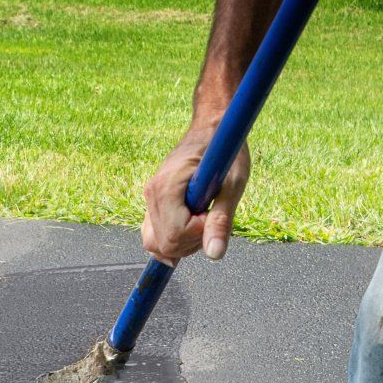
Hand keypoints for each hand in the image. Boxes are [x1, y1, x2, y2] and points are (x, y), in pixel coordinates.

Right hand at [141, 120, 250, 263]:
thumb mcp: (232, 186)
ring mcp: (150, 198)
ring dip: (183, 243)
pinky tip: (192, 226)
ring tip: (202, 219)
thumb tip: (214, 254)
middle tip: (210, 216)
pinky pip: (154, 235)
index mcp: (167, 187)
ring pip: (156, 244)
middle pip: (164, 244)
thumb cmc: (225, 150)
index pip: (174, 235)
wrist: (212, 127)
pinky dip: (173, 239)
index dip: (199, 234)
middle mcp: (152, 194)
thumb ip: (221, 221)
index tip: (213, 212)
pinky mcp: (153, 202)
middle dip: (192, 242)